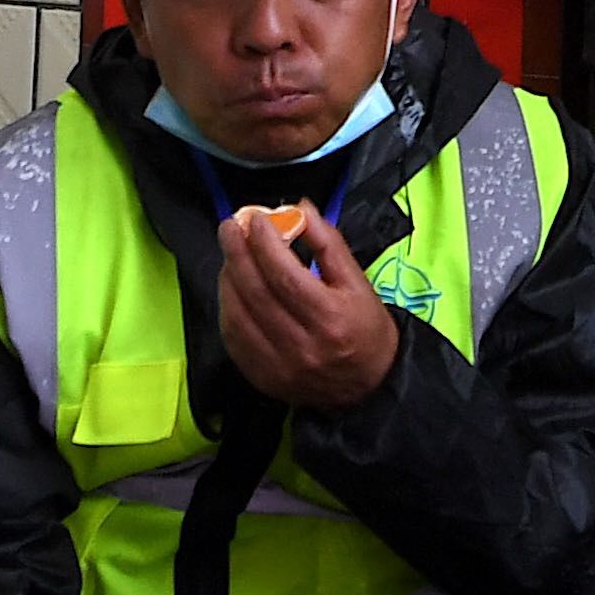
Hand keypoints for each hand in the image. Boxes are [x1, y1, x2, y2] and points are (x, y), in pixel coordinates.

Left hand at [220, 201, 402, 411]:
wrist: (368, 386)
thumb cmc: (366, 328)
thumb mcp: (358, 283)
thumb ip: (329, 244)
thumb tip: (300, 208)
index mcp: (331, 317)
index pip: (286, 276)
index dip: (266, 244)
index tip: (256, 219)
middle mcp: (301, 344)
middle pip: (257, 292)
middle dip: (238, 254)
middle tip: (229, 227)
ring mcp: (276, 364)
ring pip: (238, 314)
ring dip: (228, 279)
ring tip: (231, 254)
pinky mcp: (260, 376)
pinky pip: (233, 337)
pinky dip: (227, 307)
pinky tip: (231, 288)